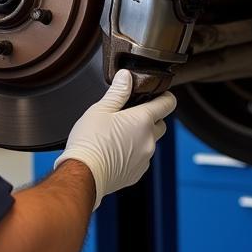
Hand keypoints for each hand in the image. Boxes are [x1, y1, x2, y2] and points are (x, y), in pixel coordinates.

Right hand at [54, 70, 176, 209]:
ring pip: (150, 143)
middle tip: (130, 116)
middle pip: (161, 124)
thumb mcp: (100, 110)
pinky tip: (115, 152)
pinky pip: (141, 159)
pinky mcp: (137, 173)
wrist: (83, 174)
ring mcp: (145, 159)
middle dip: (150, 119)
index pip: (168, 104)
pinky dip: (133, 154)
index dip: (166, 97)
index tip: (160, 95)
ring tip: (118, 136)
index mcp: (142, 120)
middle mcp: (149, 140)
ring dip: (140, 137)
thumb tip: (126, 77)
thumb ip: (117, 92)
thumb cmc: (90, 142)